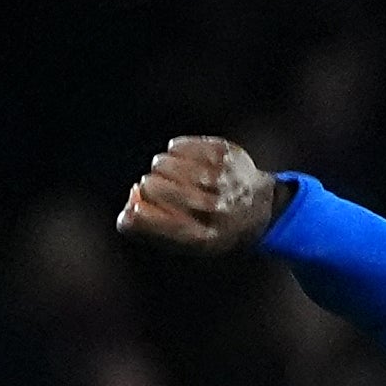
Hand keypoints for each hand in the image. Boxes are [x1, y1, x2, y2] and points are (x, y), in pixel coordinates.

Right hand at [117, 136, 280, 253]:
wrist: (260, 208)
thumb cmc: (213, 225)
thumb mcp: (187, 240)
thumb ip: (152, 230)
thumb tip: (124, 216)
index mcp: (205, 237)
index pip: (156, 222)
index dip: (138, 214)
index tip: (135, 207)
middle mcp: (215, 209)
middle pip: (153, 187)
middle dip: (147, 187)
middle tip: (155, 187)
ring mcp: (221, 179)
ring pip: (163, 163)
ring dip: (161, 168)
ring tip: (172, 174)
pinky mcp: (223, 154)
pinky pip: (176, 146)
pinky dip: (174, 151)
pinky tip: (182, 159)